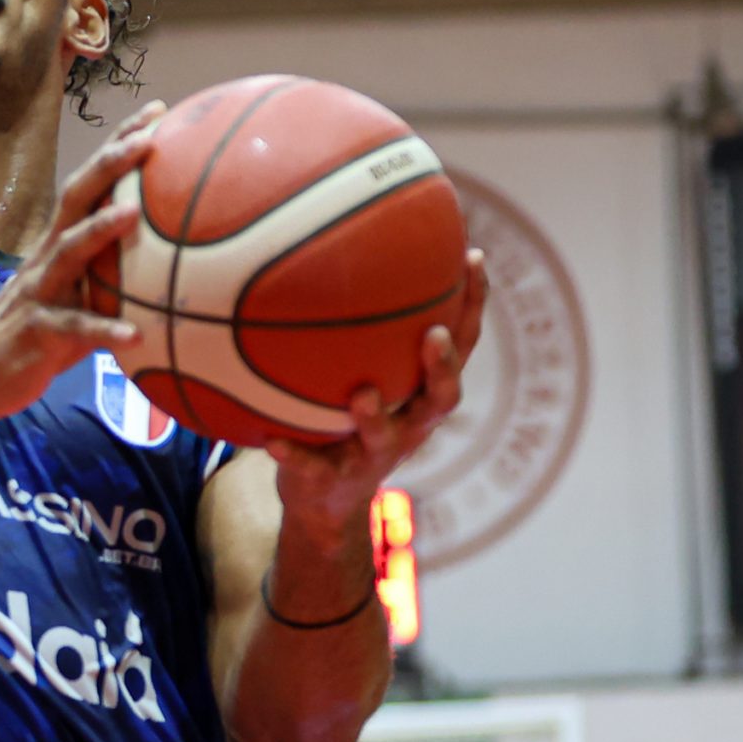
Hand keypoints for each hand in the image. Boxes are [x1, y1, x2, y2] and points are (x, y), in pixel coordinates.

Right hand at [0, 99, 164, 419]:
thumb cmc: (32, 337)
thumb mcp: (74, 300)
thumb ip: (111, 282)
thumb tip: (173, 273)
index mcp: (59, 244)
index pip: (90, 183)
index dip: (119, 146)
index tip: (156, 114)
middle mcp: (48, 257)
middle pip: (78, 198)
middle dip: (112, 164)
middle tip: (150, 138)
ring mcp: (40, 292)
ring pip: (70, 252)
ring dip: (101, 230)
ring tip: (135, 214)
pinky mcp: (38, 332)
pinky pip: (74, 329)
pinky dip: (105, 330)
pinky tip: (136, 335)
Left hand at [264, 246, 489, 541]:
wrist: (322, 499)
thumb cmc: (342, 418)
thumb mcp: (359, 370)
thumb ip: (361, 327)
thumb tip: (337, 242)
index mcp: (420, 393)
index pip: (459, 346)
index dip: (472, 307)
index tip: (472, 259)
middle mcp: (409, 425)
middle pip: (443, 397)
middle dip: (441, 368)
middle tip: (432, 335)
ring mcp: (371, 456)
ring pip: (385, 438)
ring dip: (374, 417)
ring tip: (361, 395)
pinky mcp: (330, 480)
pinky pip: (311, 467)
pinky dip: (293, 455)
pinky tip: (270, 440)